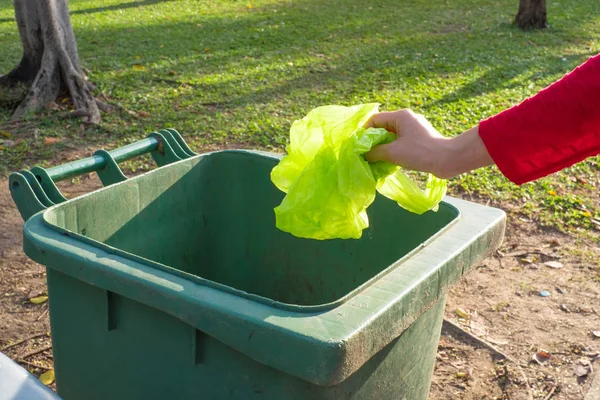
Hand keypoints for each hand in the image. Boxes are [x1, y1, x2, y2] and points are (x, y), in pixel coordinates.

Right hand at [364, 109, 493, 178]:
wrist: (448, 159)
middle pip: (383, 127)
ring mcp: (415, 128)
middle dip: (373, 141)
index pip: (374, 120)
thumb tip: (364, 154)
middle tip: (366, 154)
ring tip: (376, 159)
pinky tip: (390, 161)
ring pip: (392, 135)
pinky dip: (393, 149)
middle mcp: (407, 118)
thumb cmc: (420, 152)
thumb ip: (375, 152)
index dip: (364, 133)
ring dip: (383, 147)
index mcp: (400, 116)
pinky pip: (401, 141)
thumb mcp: (393, 152)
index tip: (358, 146)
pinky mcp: (420, 138)